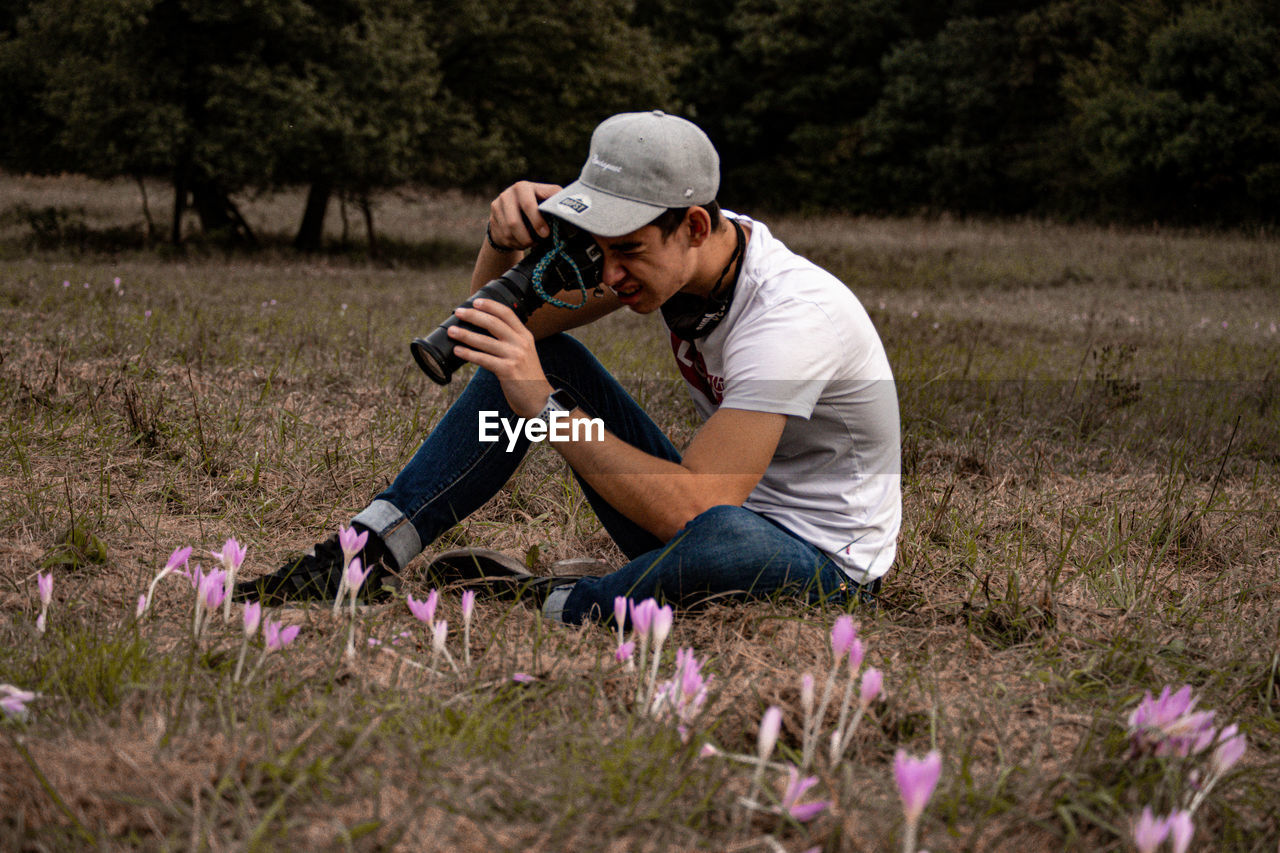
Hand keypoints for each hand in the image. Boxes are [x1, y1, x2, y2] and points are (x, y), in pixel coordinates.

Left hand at [447, 298, 552, 417]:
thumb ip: (511, 341)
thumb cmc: (527, 377)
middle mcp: (521, 343)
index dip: (490, 305)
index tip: (475, 301)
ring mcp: (514, 356)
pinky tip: (458, 351)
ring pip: (485, 341)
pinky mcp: (507, 370)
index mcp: (525, 336)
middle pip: (494, 323)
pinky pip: (483, 359)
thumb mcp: (524, 353)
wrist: (539, 399)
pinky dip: (468, 354)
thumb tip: (484, 333)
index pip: (507, 313)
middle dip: (474, 315)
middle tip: (459, 312)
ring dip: (465, 335)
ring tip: (452, 331)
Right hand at [487, 181, 560, 251]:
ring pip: (508, 233)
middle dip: (527, 236)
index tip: (546, 234)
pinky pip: (503, 237)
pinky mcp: (492, 218)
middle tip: (538, 243)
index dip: (538, 221)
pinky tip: (521, 242)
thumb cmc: (537, 206)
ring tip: (532, 243)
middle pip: (514, 222)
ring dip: (522, 242)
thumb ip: (555, 204)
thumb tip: (573, 217)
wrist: (515, 211)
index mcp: (524, 187)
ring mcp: (498, 206)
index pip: (529, 205)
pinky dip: (515, 243)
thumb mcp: (546, 201)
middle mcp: (508, 194)